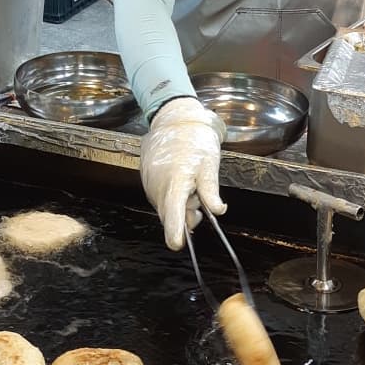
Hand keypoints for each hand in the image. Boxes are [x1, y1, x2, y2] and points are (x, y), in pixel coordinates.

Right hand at [139, 97, 226, 250]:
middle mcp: (158, 185)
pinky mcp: (146, 181)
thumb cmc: (193, 139)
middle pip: (170, 215)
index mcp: (175, 181)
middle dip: (186, 216)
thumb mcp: (209, 164)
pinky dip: (172, 196)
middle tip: (198, 199)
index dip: (175, 230)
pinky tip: (180, 180)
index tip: (176, 244)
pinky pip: (160, 198)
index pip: (173, 212)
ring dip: (179, 204)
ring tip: (190, 183)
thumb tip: (218, 211)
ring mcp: (149, 184)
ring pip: (166, 207)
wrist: (173, 120)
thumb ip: (210, 190)